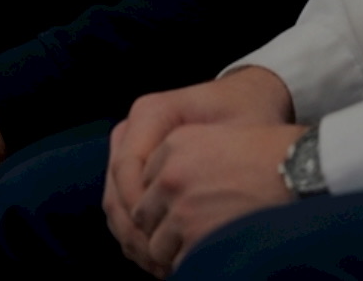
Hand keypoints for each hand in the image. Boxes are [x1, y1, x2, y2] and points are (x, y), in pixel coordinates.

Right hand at [104, 68, 294, 272]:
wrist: (247, 98)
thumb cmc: (245, 113)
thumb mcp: (236, 132)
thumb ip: (212, 161)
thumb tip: (188, 213)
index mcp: (150, 112)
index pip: (126, 168)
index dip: (140, 211)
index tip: (163, 242)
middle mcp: (133, 128)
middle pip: (116, 190)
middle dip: (136, 233)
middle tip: (162, 264)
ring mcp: (129, 148)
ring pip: (115, 204)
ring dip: (134, 239)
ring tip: (163, 267)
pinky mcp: (135, 168)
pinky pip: (123, 206)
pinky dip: (137, 234)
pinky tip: (161, 257)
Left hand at [129, 122, 306, 275]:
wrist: (300, 172)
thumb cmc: (270, 155)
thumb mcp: (220, 138)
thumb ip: (184, 159)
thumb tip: (159, 194)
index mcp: (176, 143)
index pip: (145, 182)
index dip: (161, 201)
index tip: (175, 211)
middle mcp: (171, 174)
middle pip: (144, 215)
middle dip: (161, 228)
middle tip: (184, 236)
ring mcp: (181, 209)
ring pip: (156, 244)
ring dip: (174, 251)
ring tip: (200, 246)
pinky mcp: (194, 239)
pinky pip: (179, 263)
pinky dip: (191, 264)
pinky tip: (213, 254)